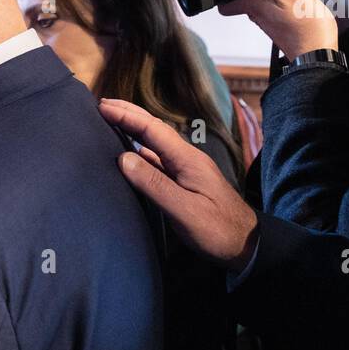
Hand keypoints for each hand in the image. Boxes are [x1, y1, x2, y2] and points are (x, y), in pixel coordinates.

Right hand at [99, 99, 258, 272]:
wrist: (246, 245)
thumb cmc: (218, 229)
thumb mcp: (185, 209)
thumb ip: (154, 184)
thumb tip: (124, 158)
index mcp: (187, 159)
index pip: (152, 130)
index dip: (127, 116)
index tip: (102, 106)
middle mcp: (186, 159)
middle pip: (154, 130)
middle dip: (129, 114)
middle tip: (102, 104)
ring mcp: (185, 171)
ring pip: (154, 144)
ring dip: (133, 130)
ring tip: (111, 122)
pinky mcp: (183, 183)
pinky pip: (156, 160)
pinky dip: (139, 150)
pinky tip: (129, 154)